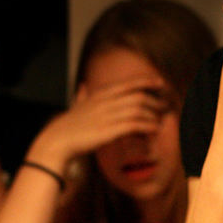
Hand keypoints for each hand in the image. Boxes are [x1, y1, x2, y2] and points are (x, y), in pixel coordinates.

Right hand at [27, 75, 170, 170]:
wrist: (58, 140)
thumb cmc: (69, 125)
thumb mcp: (76, 106)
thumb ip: (82, 96)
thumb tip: (82, 86)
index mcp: (100, 94)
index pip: (128, 83)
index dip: (146, 81)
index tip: (160, 82)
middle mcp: (106, 102)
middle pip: (138, 96)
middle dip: (154, 100)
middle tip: (164, 106)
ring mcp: (108, 115)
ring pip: (139, 109)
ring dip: (153, 115)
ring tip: (159, 120)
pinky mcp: (110, 130)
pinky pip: (135, 125)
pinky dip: (147, 126)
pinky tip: (153, 130)